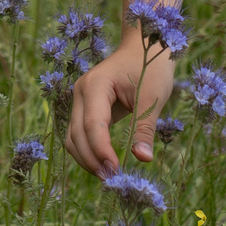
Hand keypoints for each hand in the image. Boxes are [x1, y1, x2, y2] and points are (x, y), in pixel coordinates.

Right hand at [65, 32, 175, 175]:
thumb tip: (143, 159)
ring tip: (109, 175)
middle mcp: (81, 92)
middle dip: (92, 159)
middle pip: (76, 134)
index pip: (92, 125)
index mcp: (95, 85)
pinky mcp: (85, 107)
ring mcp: (80, 100)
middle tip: (113, 179)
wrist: (144, 46)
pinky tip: (105, 163)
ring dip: (87, 159)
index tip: (117, 170)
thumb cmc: (151, 66)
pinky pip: (79, 134)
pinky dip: (88, 151)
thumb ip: (144, 129)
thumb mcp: (152, 97)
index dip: (102, 150)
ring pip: (72, 137)